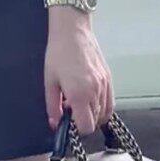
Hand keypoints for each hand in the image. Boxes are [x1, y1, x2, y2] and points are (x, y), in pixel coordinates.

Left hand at [44, 9, 113, 135]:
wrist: (73, 31)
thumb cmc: (58, 53)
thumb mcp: (49, 82)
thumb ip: (53, 106)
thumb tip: (55, 124)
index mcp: (79, 95)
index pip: (86, 127)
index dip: (76, 130)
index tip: (67, 122)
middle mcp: (95, 92)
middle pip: (95, 122)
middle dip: (83, 121)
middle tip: (70, 110)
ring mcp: (105, 85)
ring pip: (104, 113)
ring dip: (92, 114)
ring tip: (78, 102)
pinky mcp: (109, 78)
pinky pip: (110, 102)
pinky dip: (101, 106)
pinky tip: (89, 98)